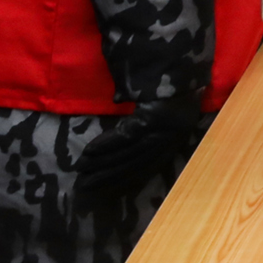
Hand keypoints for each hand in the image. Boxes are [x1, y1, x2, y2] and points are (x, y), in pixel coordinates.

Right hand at [70, 100, 205, 206]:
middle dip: (107, 178)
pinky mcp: (152, 118)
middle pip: (133, 166)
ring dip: (101, 163)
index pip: (145, 171)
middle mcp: (168, 142)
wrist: (182, 69)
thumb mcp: (165, 118)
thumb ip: (148, 135)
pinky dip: (105, 145)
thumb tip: (123, 150)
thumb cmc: (174, 92)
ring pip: (126, 153)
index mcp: (173, 144)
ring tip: (81, 169)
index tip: (103, 193)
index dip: (123, 183)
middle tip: (84, 186)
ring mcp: (161, 131)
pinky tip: (89, 151)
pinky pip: (125, 137)